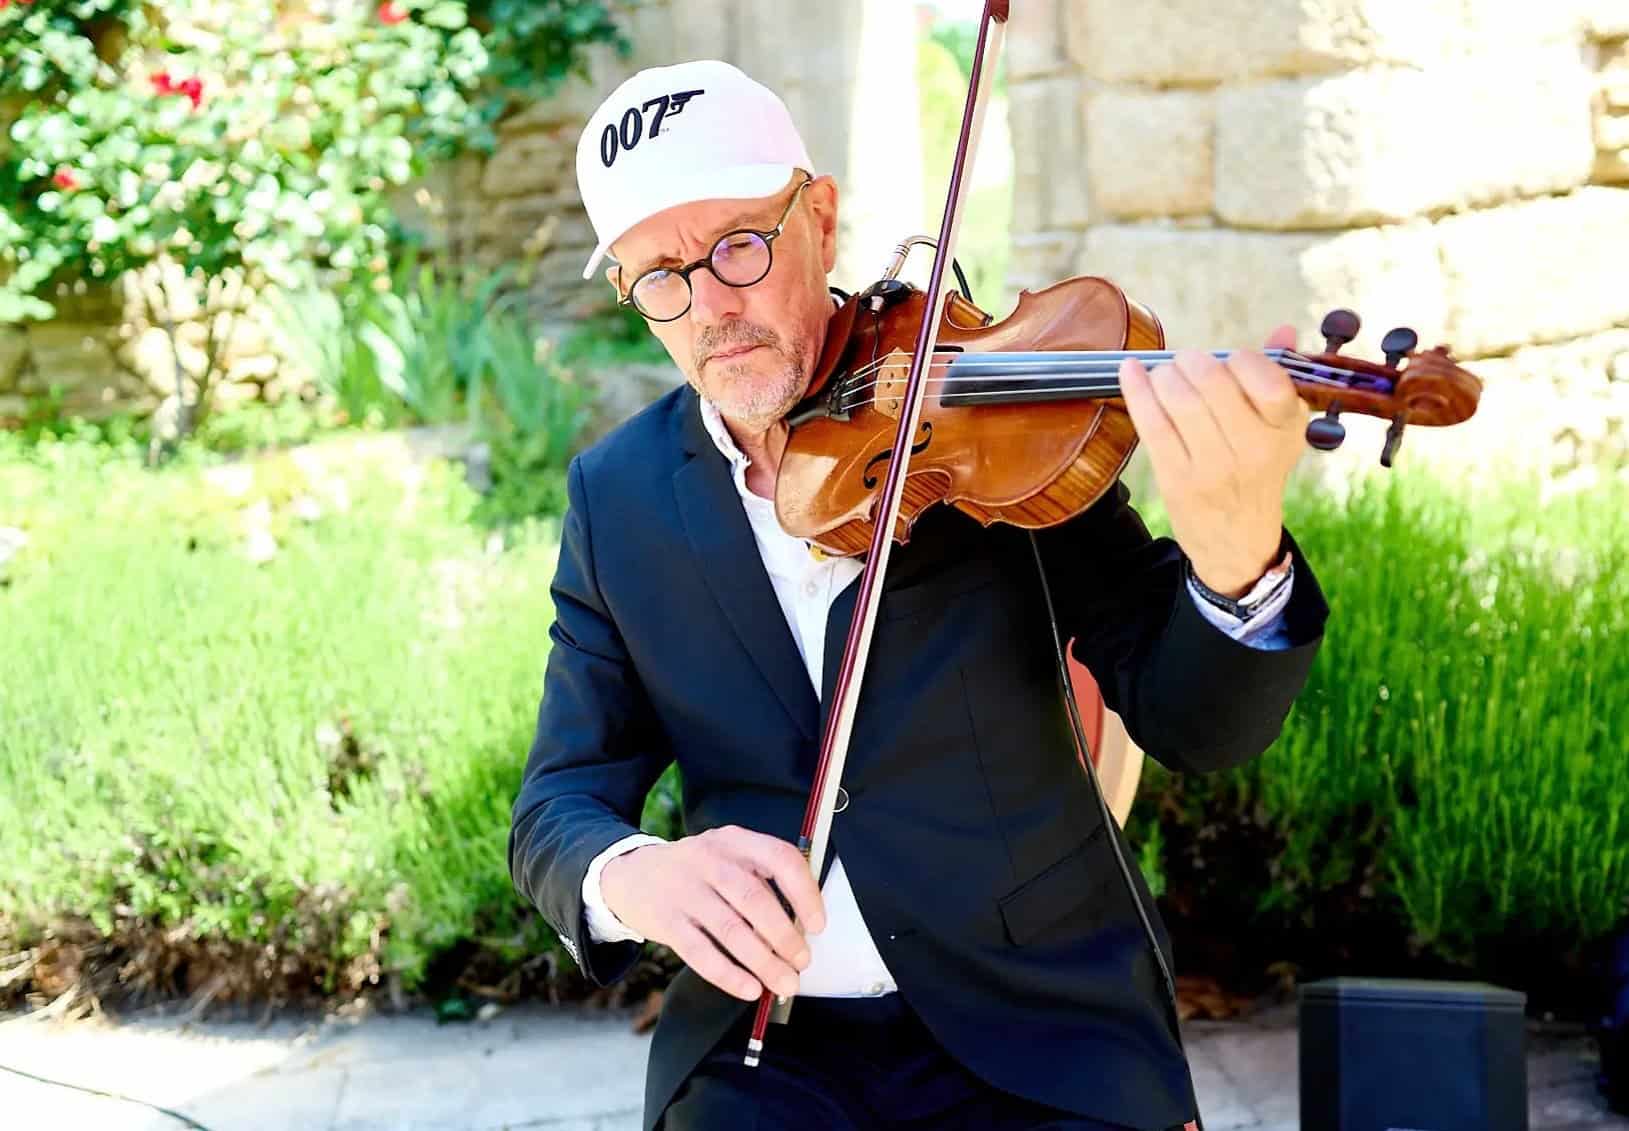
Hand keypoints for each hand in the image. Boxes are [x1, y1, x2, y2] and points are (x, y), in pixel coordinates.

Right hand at [600, 825, 825, 1001]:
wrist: (630, 874)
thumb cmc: (695, 871)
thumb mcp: (726, 856)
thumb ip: (760, 879)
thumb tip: (801, 925)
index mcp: (735, 840)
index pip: (780, 859)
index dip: (805, 893)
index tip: (818, 925)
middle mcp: (710, 860)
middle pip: (756, 900)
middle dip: (785, 937)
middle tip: (802, 961)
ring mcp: (685, 890)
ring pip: (731, 930)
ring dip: (764, 962)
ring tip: (784, 982)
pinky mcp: (666, 921)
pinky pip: (701, 952)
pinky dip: (729, 974)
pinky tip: (749, 988)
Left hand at [1118, 326, 1306, 596]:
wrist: (1238, 541)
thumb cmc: (1258, 472)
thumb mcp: (1284, 431)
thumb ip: (1281, 378)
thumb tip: (1283, 330)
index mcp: (1284, 431)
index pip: (1269, 380)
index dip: (1244, 360)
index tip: (1232, 361)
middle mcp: (1253, 450)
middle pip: (1213, 381)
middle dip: (1193, 362)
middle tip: (1188, 364)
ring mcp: (1213, 467)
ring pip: (1179, 400)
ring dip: (1165, 376)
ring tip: (1166, 377)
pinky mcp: (1177, 480)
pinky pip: (1151, 423)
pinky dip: (1137, 390)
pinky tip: (1131, 371)